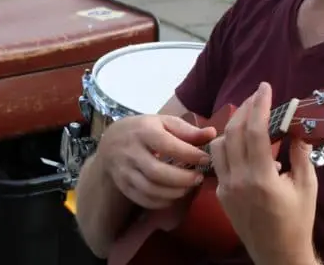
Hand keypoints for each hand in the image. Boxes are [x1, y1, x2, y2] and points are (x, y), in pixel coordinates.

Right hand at [98, 114, 216, 209]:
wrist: (111, 142)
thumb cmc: (145, 130)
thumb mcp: (164, 123)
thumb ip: (188, 130)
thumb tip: (212, 134)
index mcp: (144, 131)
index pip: (168, 145)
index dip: (189, 154)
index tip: (205, 159)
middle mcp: (132, 152)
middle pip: (157, 172)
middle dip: (182, 178)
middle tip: (199, 178)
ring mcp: (125, 171)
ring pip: (149, 188)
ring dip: (173, 192)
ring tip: (189, 187)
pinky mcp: (123, 185)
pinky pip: (143, 199)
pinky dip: (161, 202)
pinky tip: (174, 195)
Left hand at [210, 82, 319, 264]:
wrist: (278, 254)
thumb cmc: (297, 221)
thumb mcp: (307, 186)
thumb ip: (301, 154)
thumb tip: (297, 128)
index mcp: (262, 178)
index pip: (255, 131)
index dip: (259, 105)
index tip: (265, 87)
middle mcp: (238, 180)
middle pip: (233, 132)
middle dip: (244, 108)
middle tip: (257, 96)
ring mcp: (226, 188)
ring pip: (218, 144)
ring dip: (231, 126)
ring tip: (248, 116)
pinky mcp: (221, 194)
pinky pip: (218, 162)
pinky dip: (228, 146)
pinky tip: (242, 143)